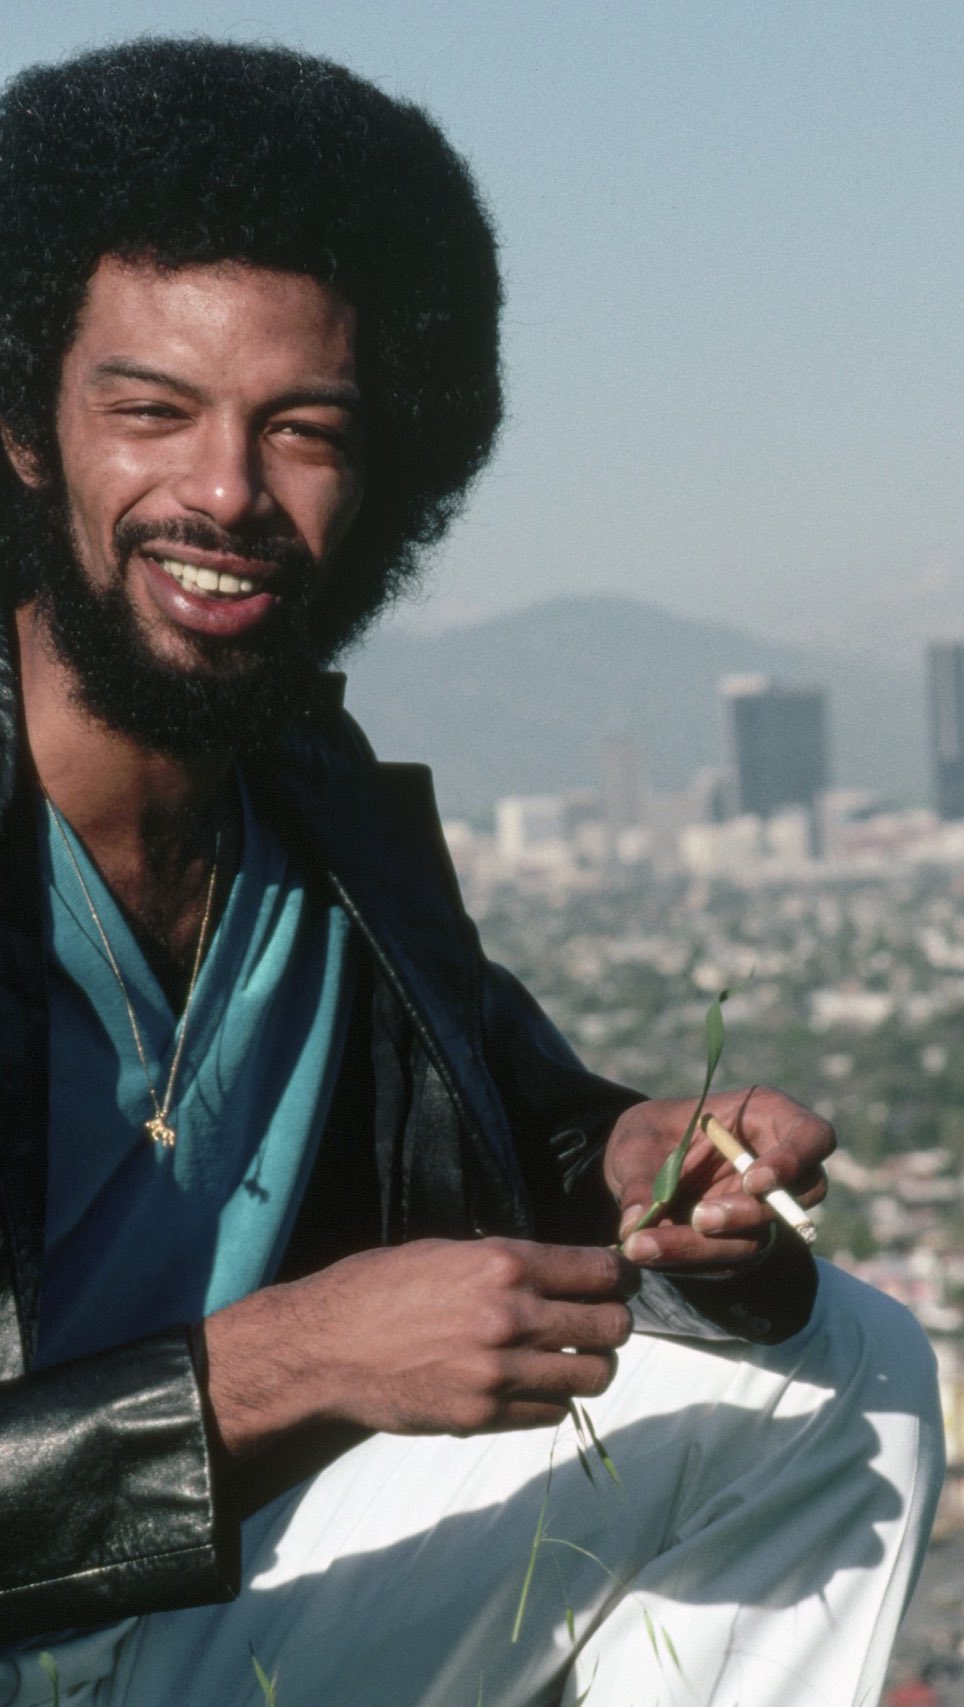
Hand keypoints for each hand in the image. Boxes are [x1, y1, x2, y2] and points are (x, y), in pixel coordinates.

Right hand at [204, 1237, 635, 1455]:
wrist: (324, 1349)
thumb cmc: (379, 1288)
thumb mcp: (447, 1251)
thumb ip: (508, 1262)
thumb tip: (563, 1271)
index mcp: (505, 1263)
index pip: (602, 1272)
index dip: (617, 1277)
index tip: (615, 1283)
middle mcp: (512, 1315)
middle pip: (612, 1327)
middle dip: (612, 1324)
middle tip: (597, 1323)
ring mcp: (500, 1371)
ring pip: (593, 1376)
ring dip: (589, 1366)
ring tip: (569, 1358)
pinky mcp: (484, 1416)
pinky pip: (553, 1413)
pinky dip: (553, 1401)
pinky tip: (531, 1386)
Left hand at [604, 1087, 832, 1269]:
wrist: (637, 1165)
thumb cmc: (648, 1135)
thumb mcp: (636, 1143)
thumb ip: (641, 1177)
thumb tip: (633, 1223)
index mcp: (768, 1116)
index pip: (813, 1137)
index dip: (794, 1161)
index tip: (753, 1182)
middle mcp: (777, 1164)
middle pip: (797, 1198)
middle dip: (748, 1213)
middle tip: (700, 1218)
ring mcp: (763, 1206)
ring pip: (757, 1236)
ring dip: (706, 1246)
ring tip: (646, 1244)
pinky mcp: (742, 1239)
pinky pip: (727, 1258)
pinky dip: (688, 1259)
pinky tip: (648, 1251)